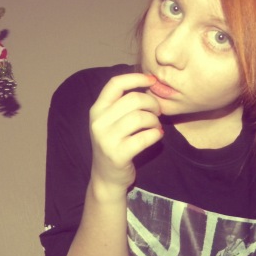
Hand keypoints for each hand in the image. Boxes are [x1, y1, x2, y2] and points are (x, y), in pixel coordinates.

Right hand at [89, 73, 162, 198]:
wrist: (106, 178)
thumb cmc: (114, 145)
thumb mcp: (110, 122)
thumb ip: (122, 105)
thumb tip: (149, 85)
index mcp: (97, 110)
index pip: (115, 84)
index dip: (136, 78)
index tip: (152, 81)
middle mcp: (99, 122)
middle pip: (133, 99)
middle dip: (152, 103)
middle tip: (158, 112)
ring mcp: (106, 139)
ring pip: (140, 118)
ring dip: (154, 121)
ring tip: (156, 126)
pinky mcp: (118, 155)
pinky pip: (144, 138)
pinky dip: (155, 135)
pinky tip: (157, 136)